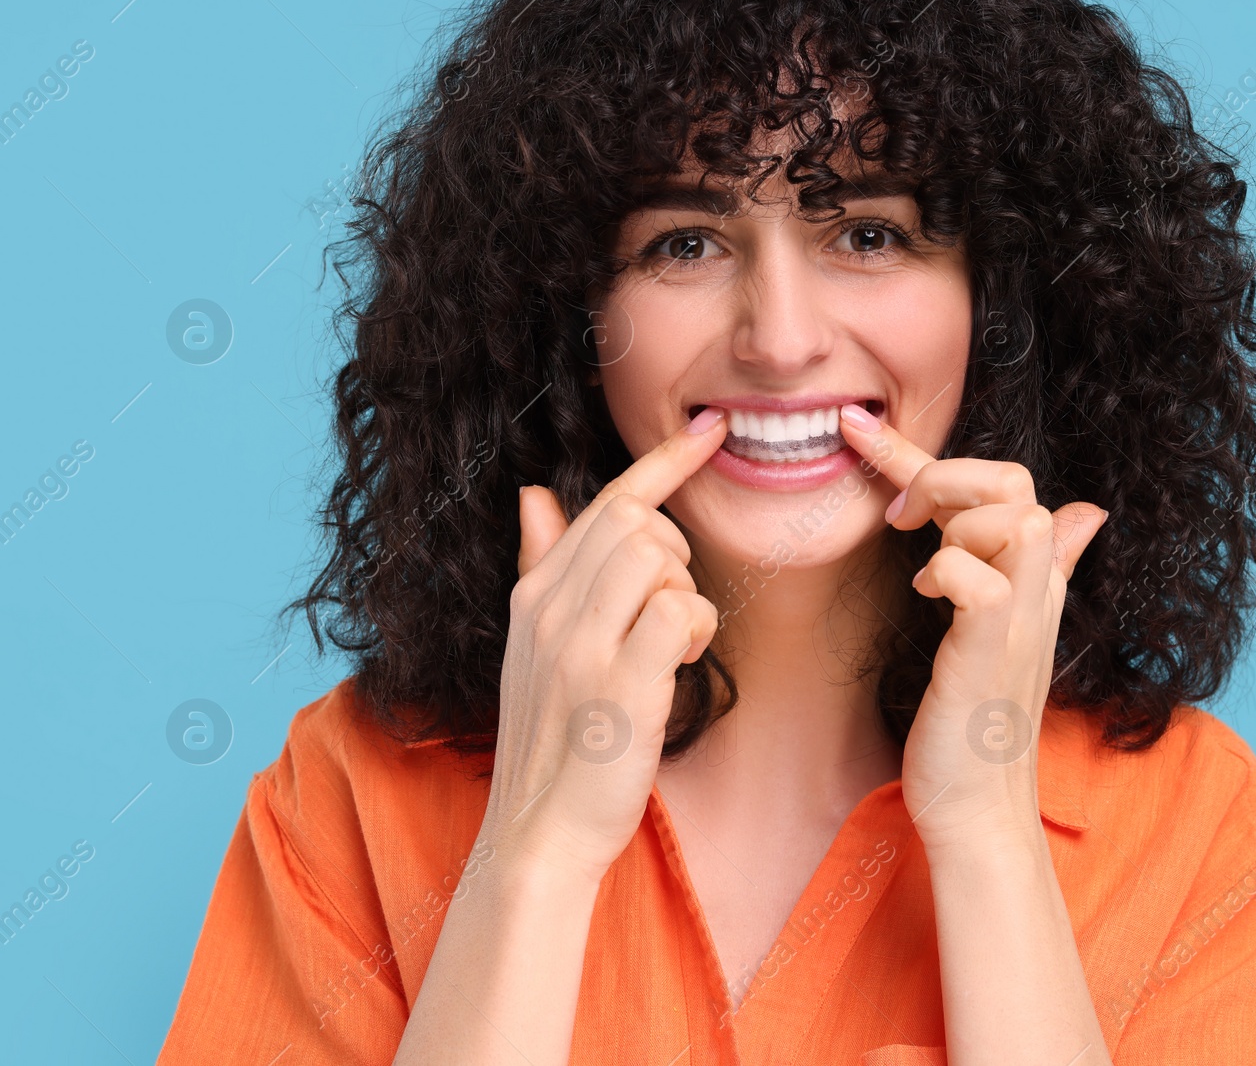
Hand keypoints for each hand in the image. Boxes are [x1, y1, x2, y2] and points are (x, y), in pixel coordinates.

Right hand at [480, 408, 728, 880]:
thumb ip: (541, 568)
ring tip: (674, 644)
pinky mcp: (621, 685)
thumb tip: (532, 496)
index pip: (607, 503)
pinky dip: (697, 629)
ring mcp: (581, 645)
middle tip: (673, 610)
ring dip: (687, 593)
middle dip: (678, 553)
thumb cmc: (553, 740)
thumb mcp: (532, 648)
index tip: (712, 431)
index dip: (665, 462)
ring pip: (658, 555)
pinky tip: (684, 662)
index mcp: (534, 595)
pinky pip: (681, 609)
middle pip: (638, 521)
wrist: (539, 834)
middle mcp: (550, 609)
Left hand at [837, 403, 1106, 852]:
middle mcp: (1035, 589)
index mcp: (1030, 579)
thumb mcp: (995, 632)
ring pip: (1014, 516)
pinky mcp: (993, 649)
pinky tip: (929, 597)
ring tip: (924, 567)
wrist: (976, 807)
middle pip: (1018, 482)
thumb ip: (1028, 569)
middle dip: (949, 476)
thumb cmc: (971, 723)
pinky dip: (947, 572)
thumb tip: (1087, 512)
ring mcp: (1021, 618)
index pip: (994, 487)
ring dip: (955, 523)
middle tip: (904, 518)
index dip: (916, 449)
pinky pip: (978, 577)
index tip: (853, 427)